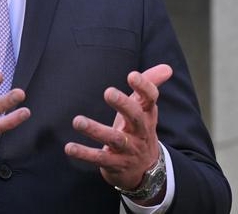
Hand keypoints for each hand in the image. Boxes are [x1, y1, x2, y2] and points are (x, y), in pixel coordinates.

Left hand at [64, 64, 172, 194]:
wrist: (146, 170)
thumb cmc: (139, 130)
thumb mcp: (145, 109)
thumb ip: (151, 85)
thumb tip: (167, 67)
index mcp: (147, 115)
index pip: (150, 99)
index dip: (144, 87)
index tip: (132, 75)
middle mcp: (140, 132)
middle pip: (135, 118)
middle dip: (123, 105)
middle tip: (108, 92)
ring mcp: (128, 149)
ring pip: (114, 139)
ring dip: (96, 130)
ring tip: (77, 121)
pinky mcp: (115, 164)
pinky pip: (99, 158)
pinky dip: (84, 153)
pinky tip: (69, 147)